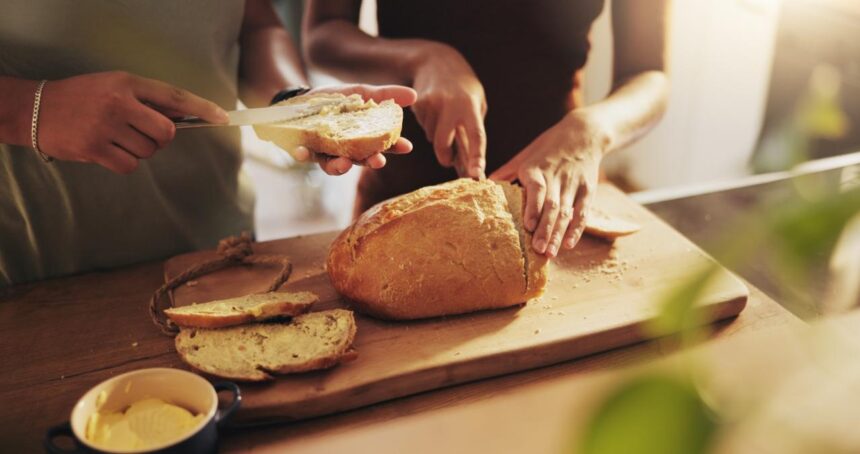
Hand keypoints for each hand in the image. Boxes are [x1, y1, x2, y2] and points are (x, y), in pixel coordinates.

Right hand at [38, 71, 227, 172]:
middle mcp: (119, 102)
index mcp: (127, 83)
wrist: (37, 108)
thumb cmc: (83, 97)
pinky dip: (123, 162)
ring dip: (138, 150)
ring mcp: (107, 125)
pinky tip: (106, 150)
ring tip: (115, 137)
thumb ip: (146, 100)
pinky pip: (130, 165)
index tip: (223, 118)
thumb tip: (184, 118)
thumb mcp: (114, 86)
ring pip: (148, 151)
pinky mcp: (95, 148)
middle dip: (159, 138)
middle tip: (140, 133)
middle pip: (166, 133)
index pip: (175, 97)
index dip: (202, 109)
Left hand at [292, 84, 416, 174]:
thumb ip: (383, 95)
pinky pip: (304, 155)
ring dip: (339, 167)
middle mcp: (346, 150)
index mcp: (362, 138)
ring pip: (334, 165)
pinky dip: (303, 154)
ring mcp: (326, 153)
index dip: (395, 147)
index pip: (382, 144)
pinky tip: (302, 151)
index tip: (407, 146)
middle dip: (370, 162)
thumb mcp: (360, 92)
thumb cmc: (335, 100)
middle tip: (378, 161)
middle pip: (361, 160)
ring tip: (344, 164)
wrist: (301, 100)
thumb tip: (414, 95)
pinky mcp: (305, 151)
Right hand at [411, 43, 486, 178]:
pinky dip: (429, 125)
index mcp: (470, 106)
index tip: (476, 176)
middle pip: (443, 143)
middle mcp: (450, 104)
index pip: (476, 137)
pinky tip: (433, 111)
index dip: (476, 158)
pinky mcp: (417, 104)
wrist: (437, 60)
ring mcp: (431, 103)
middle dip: (445, 156)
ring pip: (431, 137)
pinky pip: (423, 127)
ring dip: (437, 136)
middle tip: (449, 159)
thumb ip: (473, 127)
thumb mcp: (476, 102)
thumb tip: (467, 161)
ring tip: (443, 118)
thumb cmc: (463, 86)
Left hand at [490, 112, 607, 256]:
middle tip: (538, 250)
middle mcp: (556, 178)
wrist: (584, 133)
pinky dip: (577, 229)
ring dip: (558, 234)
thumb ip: (506, 171)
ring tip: (550, 252)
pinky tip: (570, 244)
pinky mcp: (588, 190)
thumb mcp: (526, 154)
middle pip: (552, 206)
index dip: (533, 208)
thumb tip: (483, 184)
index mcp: (538, 168)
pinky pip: (583, 212)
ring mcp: (573, 185)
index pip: (537, 189)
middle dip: (545, 229)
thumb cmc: (549, 146)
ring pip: (566, 212)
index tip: (527, 226)